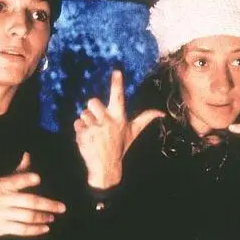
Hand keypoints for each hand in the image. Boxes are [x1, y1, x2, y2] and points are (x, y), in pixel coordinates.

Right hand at [0, 152, 65, 236]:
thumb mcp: (4, 181)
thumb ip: (19, 172)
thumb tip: (28, 155)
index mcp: (2, 185)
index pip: (14, 180)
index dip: (25, 179)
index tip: (38, 178)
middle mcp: (0, 199)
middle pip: (28, 201)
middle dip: (47, 205)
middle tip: (61, 207)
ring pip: (27, 216)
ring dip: (42, 217)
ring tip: (52, 217)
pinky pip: (21, 229)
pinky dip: (35, 230)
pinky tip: (45, 228)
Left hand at [74, 70, 164, 187]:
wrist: (106, 168)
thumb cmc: (119, 147)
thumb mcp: (132, 133)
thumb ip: (145, 119)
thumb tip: (162, 113)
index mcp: (119, 118)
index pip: (118, 97)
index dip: (117, 83)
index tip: (116, 71)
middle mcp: (107, 122)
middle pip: (93, 101)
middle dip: (92, 108)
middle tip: (97, 119)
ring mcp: (94, 128)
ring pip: (84, 113)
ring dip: (87, 122)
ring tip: (94, 133)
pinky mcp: (83, 135)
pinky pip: (77, 123)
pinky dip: (80, 130)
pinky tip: (87, 138)